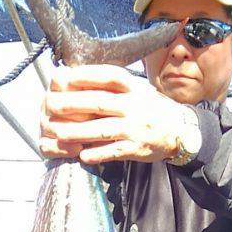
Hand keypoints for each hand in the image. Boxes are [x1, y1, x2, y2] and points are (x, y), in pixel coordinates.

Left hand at [40, 65, 184, 163]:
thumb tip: (76, 79)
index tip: (62, 77)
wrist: (180, 131)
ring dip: (77, 132)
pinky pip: (113, 151)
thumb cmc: (151, 108)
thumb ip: (112, 86)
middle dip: (72, 104)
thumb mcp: (137, 89)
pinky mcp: (136, 149)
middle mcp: (134, 105)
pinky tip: (82, 155)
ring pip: (102, 129)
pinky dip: (97, 154)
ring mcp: (135, 128)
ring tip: (58, 133)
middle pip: (98, 102)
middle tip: (50, 105)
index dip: (84, 75)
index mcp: (133, 87)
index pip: (107, 76)